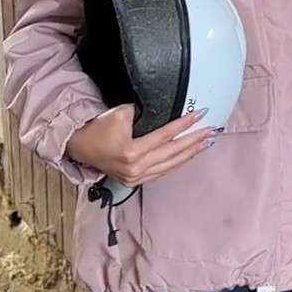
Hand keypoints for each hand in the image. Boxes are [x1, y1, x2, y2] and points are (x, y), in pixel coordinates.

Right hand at [66, 104, 215, 186]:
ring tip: (206, 142)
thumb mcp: (120, 113)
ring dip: (190, 153)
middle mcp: (135, 169)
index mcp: (131, 152)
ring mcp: (136, 178)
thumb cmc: (98, 128)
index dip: (183, 125)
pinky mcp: (135, 181)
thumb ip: (145, 112)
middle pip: (172, 153)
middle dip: (193, 141)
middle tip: (211, 130)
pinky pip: (162, 172)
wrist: (80, 146)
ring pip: (170, 165)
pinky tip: (189, 155)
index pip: (164, 136)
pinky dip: (177, 163)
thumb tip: (166, 110)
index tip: (199, 114)